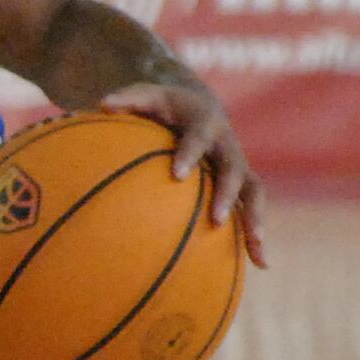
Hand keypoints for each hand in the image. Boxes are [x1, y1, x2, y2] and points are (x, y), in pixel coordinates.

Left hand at [98, 76, 270, 266]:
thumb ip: (126, 100)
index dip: (189, 154)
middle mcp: (228, 144)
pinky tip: (259, 264)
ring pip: (254, 192)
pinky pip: (252, 209)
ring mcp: (238, 165)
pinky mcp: (241, 183)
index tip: (177, 175)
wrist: (199, 104)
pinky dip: (256, 235)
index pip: (198, 137)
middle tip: (215, 219)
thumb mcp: (146, 95)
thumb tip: (100, 106)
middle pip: (235, 169)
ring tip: (256, 251)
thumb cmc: (164, 104)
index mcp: (205, 121)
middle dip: (227, 194)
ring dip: (255, 220)